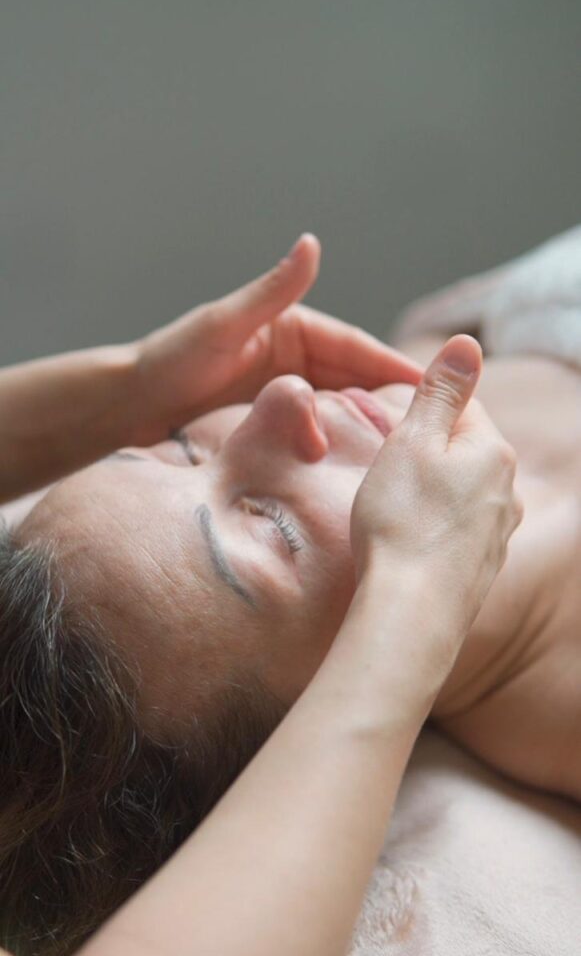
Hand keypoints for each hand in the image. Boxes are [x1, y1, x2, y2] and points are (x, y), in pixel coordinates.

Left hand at [129, 234, 423, 443]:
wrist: (132, 405)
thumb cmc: (172, 359)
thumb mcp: (224, 324)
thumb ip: (272, 291)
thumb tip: (311, 244)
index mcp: (291, 327)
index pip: (355, 346)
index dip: (392, 366)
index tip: (432, 386)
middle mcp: (295, 356)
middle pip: (356, 380)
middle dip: (391, 401)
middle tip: (433, 429)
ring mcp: (287, 390)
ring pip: (341, 407)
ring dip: (369, 426)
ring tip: (406, 453)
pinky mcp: (274, 419)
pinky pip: (318, 429)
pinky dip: (341, 442)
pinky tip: (361, 466)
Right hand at [351, 334, 523, 666]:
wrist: (410, 613)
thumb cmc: (403, 522)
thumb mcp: (412, 440)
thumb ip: (441, 391)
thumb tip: (468, 342)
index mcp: (493, 451)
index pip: (461, 407)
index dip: (419, 412)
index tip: (388, 430)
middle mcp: (508, 492)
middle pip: (463, 451)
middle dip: (426, 453)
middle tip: (384, 472)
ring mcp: (499, 535)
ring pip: (461, 494)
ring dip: (430, 494)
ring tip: (392, 510)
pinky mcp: (482, 570)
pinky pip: (456, 533)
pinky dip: (432, 530)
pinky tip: (406, 543)